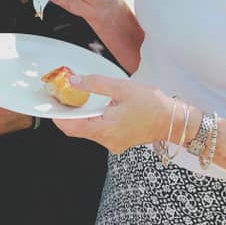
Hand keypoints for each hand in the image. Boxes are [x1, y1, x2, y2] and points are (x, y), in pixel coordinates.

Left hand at [54, 74, 173, 153]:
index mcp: (105, 129)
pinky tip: (93, 105)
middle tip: (61, 95)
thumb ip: (95, 84)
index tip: (50, 102)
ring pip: (87, 130)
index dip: (58, 115)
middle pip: (77, 130)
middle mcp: (107, 141)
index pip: (71, 127)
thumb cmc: (152, 104)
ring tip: (76, 96)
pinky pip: (98, 131)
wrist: (175, 121)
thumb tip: (73, 81)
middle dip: (67, 113)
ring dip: (80, 115)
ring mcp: (113, 143)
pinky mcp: (119, 141)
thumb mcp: (122, 88)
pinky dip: (92, 119)